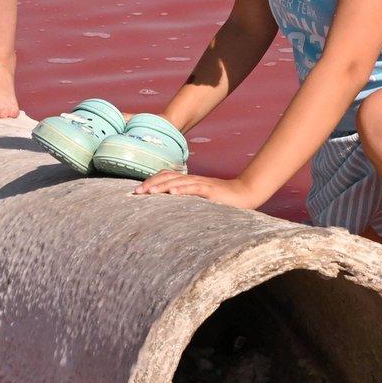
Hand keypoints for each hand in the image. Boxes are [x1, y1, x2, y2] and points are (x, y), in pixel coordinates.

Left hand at [133, 170, 267, 208]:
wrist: (245, 193)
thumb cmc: (223, 200)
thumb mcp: (201, 200)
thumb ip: (187, 200)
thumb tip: (170, 206)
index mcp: (189, 181)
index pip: (166, 176)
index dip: (151, 181)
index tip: (136, 191)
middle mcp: (193, 180)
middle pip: (167, 176)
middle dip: (150, 183)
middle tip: (135, 192)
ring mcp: (202, 184)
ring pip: (178, 181)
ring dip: (161, 186)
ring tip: (148, 192)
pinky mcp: (211, 191)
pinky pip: (195, 188)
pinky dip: (182, 189)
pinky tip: (172, 192)